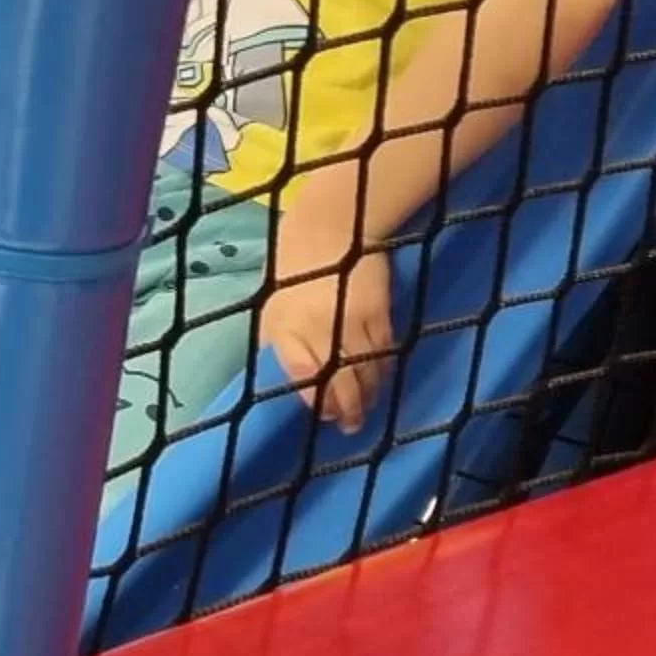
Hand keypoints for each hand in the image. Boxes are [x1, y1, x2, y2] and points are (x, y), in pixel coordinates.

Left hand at [260, 245, 394, 432]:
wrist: (332, 228)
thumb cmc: (292, 269)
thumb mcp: (272, 306)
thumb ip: (278, 341)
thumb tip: (286, 376)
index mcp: (286, 328)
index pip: (303, 375)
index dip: (315, 399)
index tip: (323, 414)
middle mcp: (320, 329)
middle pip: (339, 380)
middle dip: (347, 408)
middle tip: (351, 427)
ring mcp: (353, 322)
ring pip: (366, 370)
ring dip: (368, 394)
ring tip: (366, 410)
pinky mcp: (380, 313)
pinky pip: (384, 352)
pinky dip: (383, 370)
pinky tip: (380, 380)